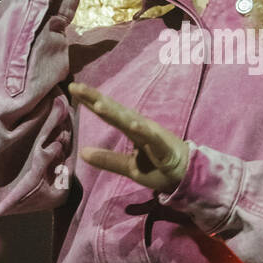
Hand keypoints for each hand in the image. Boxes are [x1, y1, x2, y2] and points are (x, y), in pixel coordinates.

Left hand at [70, 82, 189, 193]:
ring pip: (131, 121)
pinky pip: (152, 138)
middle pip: (115, 111)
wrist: (189, 175)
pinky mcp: (164, 147)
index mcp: (131, 128)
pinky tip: (133, 124)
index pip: (108, 113)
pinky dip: (143, 130)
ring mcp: (152, 135)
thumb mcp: (129, 167)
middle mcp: (140, 126)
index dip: (90, 101)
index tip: (73, 88)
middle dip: (97, 98)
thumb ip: (107, 159)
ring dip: (116, 113)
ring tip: (98, 104)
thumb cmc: (159, 166)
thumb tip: (82, 152)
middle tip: (77, 87)